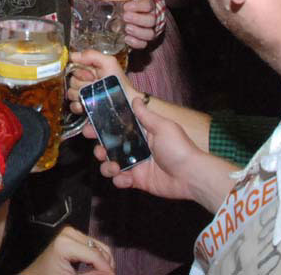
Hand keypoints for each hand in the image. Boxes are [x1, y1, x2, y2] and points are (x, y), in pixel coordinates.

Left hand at [20, 226, 114, 274]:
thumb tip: (110, 274)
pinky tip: (96, 270)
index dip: (107, 269)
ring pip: (99, 247)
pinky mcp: (73, 236)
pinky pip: (93, 246)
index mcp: (65, 243)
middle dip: (106, 265)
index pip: (95, 255)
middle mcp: (69, 233)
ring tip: (103, 274)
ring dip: (103, 262)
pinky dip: (97, 259)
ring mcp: (71, 233)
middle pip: (99, 249)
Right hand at [67, 48, 136, 115]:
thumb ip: (91, 55)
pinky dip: (79, 105)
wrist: (126, 100)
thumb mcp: (109, 62)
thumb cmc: (118, 80)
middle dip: (82, 83)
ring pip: (70, 93)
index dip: (79, 71)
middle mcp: (83, 80)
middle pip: (71, 80)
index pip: (72, 67)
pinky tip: (88, 104)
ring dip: (81, 94)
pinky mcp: (82, 107)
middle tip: (95, 84)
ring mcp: (82, 94)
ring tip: (94, 94)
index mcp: (87, 68)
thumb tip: (72, 56)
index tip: (90, 74)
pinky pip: (72, 105)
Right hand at [90, 95, 204, 202]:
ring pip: (111, 164)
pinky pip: (120, 180)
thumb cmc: (179, 148)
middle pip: (109, 146)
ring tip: (114, 167)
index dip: (101, 127)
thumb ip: (146, 115)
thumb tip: (136, 98)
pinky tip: (125, 179)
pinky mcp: (137, 180)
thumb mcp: (163, 127)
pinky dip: (119, 180)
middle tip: (99, 150)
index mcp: (141, 132)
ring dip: (107, 166)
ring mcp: (135, 165)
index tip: (89, 127)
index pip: (117, 127)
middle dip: (99, 148)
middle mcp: (136, 147)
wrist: (191, 175)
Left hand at [121, 0, 157, 48]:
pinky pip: (144, 45)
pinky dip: (136, 43)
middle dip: (138, 19)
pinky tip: (126, 39)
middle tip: (125, 16)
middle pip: (151, 20)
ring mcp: (150, 30)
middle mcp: (153, 17)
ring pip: (149, 34)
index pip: (149, 5)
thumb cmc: (132, 1)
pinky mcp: (144, 41)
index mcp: (150, 4)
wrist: (130, 15)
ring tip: (126, 28)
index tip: (126, 6)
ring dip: (137, 32)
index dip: (139, 6)